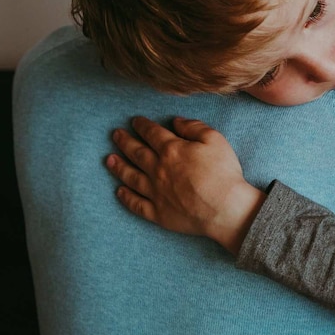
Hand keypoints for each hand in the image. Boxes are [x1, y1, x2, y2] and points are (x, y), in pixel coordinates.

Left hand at [106, 116, 265, 254]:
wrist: (226, 208)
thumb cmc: (223, 172)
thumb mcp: (215, 140)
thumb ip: (194, 127)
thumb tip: (176, 121)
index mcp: (172, 150)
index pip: (152, 133)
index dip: (142, 125)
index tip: (134, 121)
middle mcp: (158, 170)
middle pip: (137, 153)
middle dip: (124, 142)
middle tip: (115, 135)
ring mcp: (156, 192)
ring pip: (131, 177)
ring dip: (119, 167)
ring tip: (109, 160)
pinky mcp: (158, 213)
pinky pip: (137, 204)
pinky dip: (126, 197)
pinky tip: (119, 192)